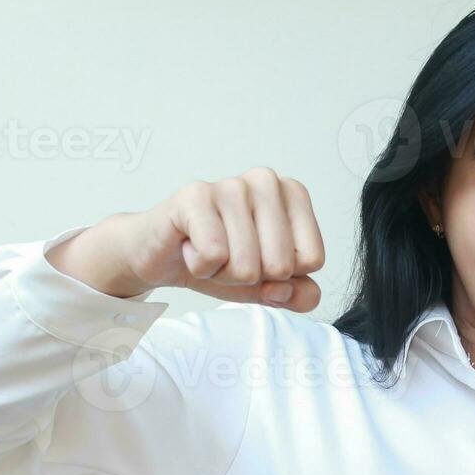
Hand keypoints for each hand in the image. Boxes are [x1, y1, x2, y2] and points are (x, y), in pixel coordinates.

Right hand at [50, 167, 325, 310]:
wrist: (162, 256)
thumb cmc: (220, 261)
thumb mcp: (267, 285)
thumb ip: (298, 294)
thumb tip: (300, 292)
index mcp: (293, 194)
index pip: (312, 259)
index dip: (282, 275)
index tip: (257, 258)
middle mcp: (265, 181)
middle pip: (281, 266)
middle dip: (250, 277)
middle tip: (227, 257)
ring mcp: (230, 185)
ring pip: (246, 266)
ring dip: (222, 273)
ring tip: (207, 252)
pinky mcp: (195, 196)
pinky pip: (213, 256)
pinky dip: (200, 266)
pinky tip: (190, 247)